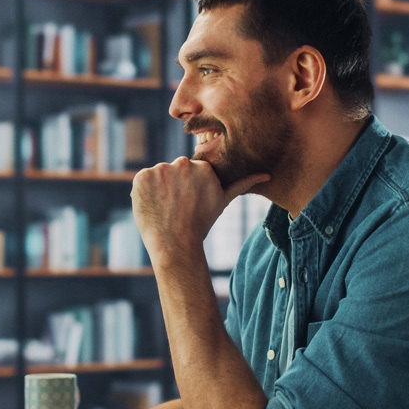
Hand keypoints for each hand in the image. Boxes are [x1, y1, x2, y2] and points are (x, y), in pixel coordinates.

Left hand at [131, 157, 268, 259]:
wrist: (175, 245)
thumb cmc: (201, 224)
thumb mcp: (223, 201)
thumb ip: (242, 184)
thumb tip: (267, 175)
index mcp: (203, 167)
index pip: (189, 171)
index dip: (187, 188)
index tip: (188, 203)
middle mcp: (182, 164)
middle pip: (173, 171)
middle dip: (173, 186)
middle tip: (176, 207)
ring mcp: (160, 170)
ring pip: (157, 176)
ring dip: (158, 188)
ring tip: (165, 209)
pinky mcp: (141, 177)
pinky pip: (141, 182)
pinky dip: (143, 192)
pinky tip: (152, 207)